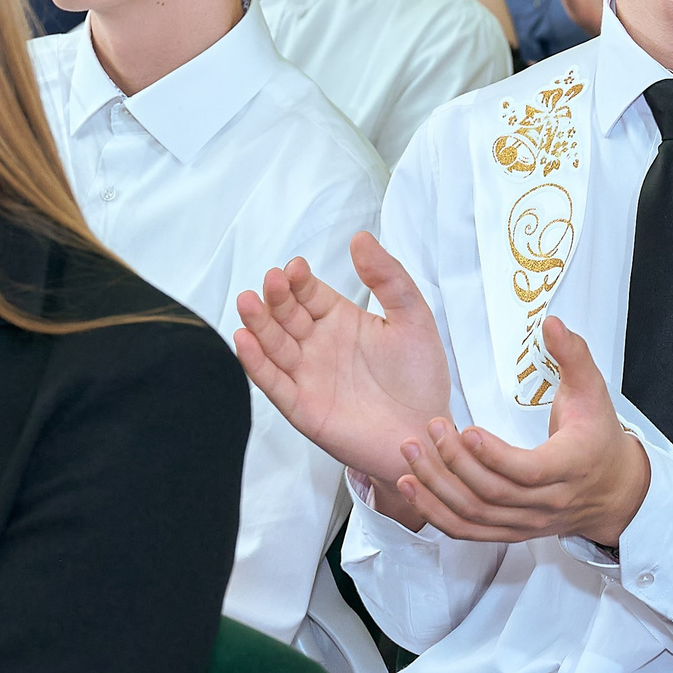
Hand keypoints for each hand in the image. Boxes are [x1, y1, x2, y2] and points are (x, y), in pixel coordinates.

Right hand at [235, 233, 451, 488]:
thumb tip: (361, 239)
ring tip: (249, 302)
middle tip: (273, 281)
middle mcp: (318, 345)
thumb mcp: (413, 318)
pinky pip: (273, 383)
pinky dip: (256, 363)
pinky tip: (245, 340)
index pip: (308, 292)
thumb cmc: (421, 380)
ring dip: (258, 324)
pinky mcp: (302, 407)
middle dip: (276, 297)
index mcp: (341, 320)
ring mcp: (307, 375)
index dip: (299, 279)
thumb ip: (389, 278)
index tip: (296, 267)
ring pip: (273, 344)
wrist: (427, 434)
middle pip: (285, 315)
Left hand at [391, 316, 650, 545]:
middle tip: (432, 427)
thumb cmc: (598, 435)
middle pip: (493, 493)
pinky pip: (467, 531)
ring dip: (436, 487)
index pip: (529, 471)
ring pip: (474, 515)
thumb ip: (572, 354)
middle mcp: (548, 502)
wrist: (612, 490)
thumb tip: (551, 323)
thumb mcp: (593, 390)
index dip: (495, 455)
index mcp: (571, 466)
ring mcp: (527, 522)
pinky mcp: (509, 531)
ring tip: (410, 453)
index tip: (466, 430)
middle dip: (455, 463)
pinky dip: (435, 512)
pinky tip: (410, 485)